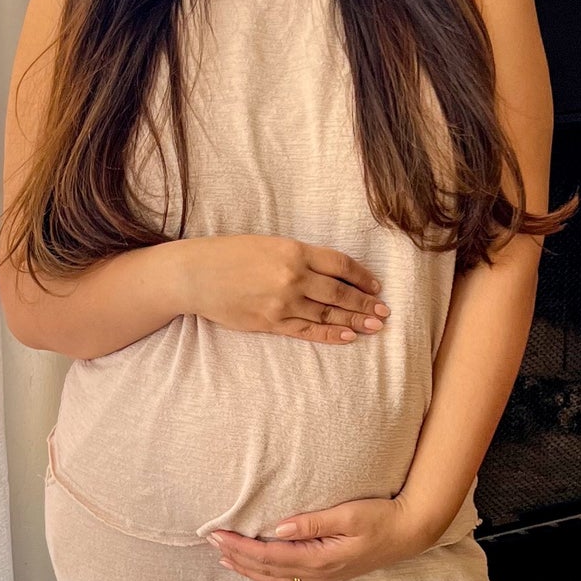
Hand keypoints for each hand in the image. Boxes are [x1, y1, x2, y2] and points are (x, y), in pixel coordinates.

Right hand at [180, 235, 390, 344]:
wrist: (195, 275)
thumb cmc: (229, 255)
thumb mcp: (268, 244)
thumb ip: (298, 257)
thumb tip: (329, 273)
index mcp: (294, 251)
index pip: (340, 264)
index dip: (362, 276)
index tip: (376, 285)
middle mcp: (292, 276)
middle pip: (340, 292)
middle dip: (365, 303)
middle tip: (384, 311)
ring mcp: (282, 302)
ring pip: (328, 314)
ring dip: (355, 320)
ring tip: (375, 326)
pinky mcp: (271, 323)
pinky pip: (307, 331)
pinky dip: (330, 335)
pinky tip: (349, 336)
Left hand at [206, 493, 430, 580]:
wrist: (410, 533)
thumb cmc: (381, 517)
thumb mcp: (349, 514)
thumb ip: (313, 522)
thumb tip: (278, 528)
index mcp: (320, 557)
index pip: (269, 554)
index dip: (241, 546)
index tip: (218, 534)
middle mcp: (320, 573)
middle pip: (268, 569)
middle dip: (238, 556)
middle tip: (212, 542)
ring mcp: (326, 579)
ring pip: (278, 580)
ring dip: (249, 571)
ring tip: (225, 560)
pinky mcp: (332, 578)